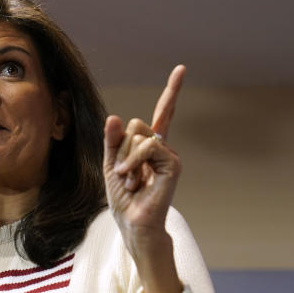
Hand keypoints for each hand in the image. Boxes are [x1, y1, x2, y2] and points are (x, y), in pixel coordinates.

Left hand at [103, 65, 185, 292]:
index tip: (182, 69)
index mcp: (149, 147)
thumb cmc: (123, 199)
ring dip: (126, 159)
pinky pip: (148, 146)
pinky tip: (135, 180)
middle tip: (124, 175)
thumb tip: (115, 117)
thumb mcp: (111, 164)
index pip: (162, 114)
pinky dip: (134, 162)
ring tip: (129, 181)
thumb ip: (112, 141)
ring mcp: (169, 155)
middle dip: (121, 148)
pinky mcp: (174, 164)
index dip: (172, 91)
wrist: (133, 223)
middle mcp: (162, 147)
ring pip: (139, 136)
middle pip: (136, 125)